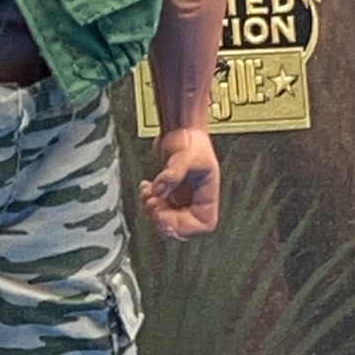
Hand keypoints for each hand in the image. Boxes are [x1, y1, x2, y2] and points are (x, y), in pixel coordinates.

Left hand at [140, 125, 220, 240]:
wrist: (179, 127)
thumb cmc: (191, 139)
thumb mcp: (186, 156)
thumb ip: (173, 174)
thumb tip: (158, 190)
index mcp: (208, 195)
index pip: (204, 224)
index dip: (185, 226)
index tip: (168, 217)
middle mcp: (196, 199)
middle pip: (182, 227)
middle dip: (164, 219)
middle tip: (153, 205)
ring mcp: (182, 198)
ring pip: (167, 219)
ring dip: (153, 211)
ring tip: (148, 193)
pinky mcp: (169, 193)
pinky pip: (158, 208)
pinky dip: (148, 201)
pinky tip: (146, 187)